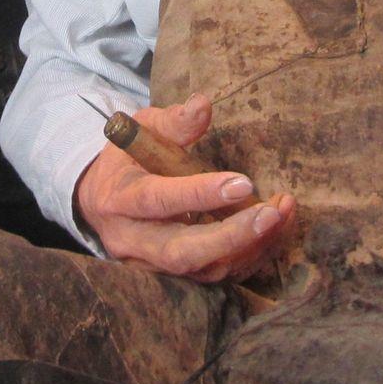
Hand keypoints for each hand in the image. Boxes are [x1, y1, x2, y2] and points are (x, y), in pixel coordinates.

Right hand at [73, 93, 295, 283]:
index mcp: (120, 197)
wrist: (102, 202)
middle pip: (179, 251)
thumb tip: (203, 105)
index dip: (199, 194)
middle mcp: (131, 239)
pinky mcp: (171, 278)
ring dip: (248, 247)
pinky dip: (248, 257)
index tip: (243, 182)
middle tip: (270, 215)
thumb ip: (174, 122)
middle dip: (229, 237)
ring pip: (202, 269)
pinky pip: (215, 277)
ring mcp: (150, 265)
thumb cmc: (129, 159)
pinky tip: (272, 231)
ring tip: (280, 215)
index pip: (157, 199)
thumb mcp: (143, 130)